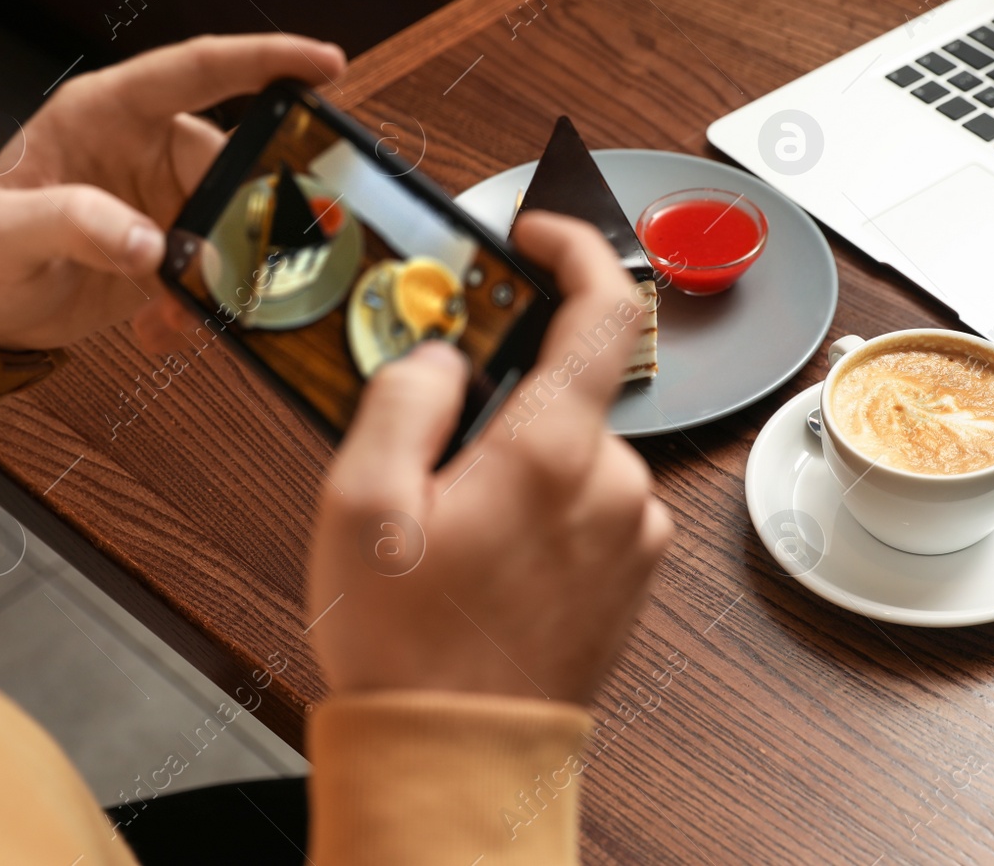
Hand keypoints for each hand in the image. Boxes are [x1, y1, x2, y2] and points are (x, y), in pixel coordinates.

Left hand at [0, 34, 345, 351]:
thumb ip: (74, 224)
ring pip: (234, 223)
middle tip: (243, 261)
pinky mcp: (175, 248)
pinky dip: (205, 303)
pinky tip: (166, 327)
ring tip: (180, 310)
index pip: (198, 70)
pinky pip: (219, 269)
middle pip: (232, 164)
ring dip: (224, 271)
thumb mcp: (6, 233)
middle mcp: (146, 148)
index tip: (324, 64)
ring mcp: (165, 199)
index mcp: (107, 112)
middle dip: (248, 214)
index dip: (266, 60)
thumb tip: (149, 243)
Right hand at [308, 212, 672, 703]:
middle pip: (568, 386)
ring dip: (520, 455)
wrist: (461, 759)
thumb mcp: (361, 507)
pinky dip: (544, 500)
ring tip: (452, 521)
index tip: (534, 235)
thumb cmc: (410, 649)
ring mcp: (631, 531)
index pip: (601, 307)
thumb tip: (439, 356)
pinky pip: (590, 499)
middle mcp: (613, 484)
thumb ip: (402, 399)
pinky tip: (488, 552)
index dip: (571, 248)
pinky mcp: (632, 569)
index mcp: (553, 452)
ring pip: (574, 447)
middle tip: (435, 443)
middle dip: (503, 393)